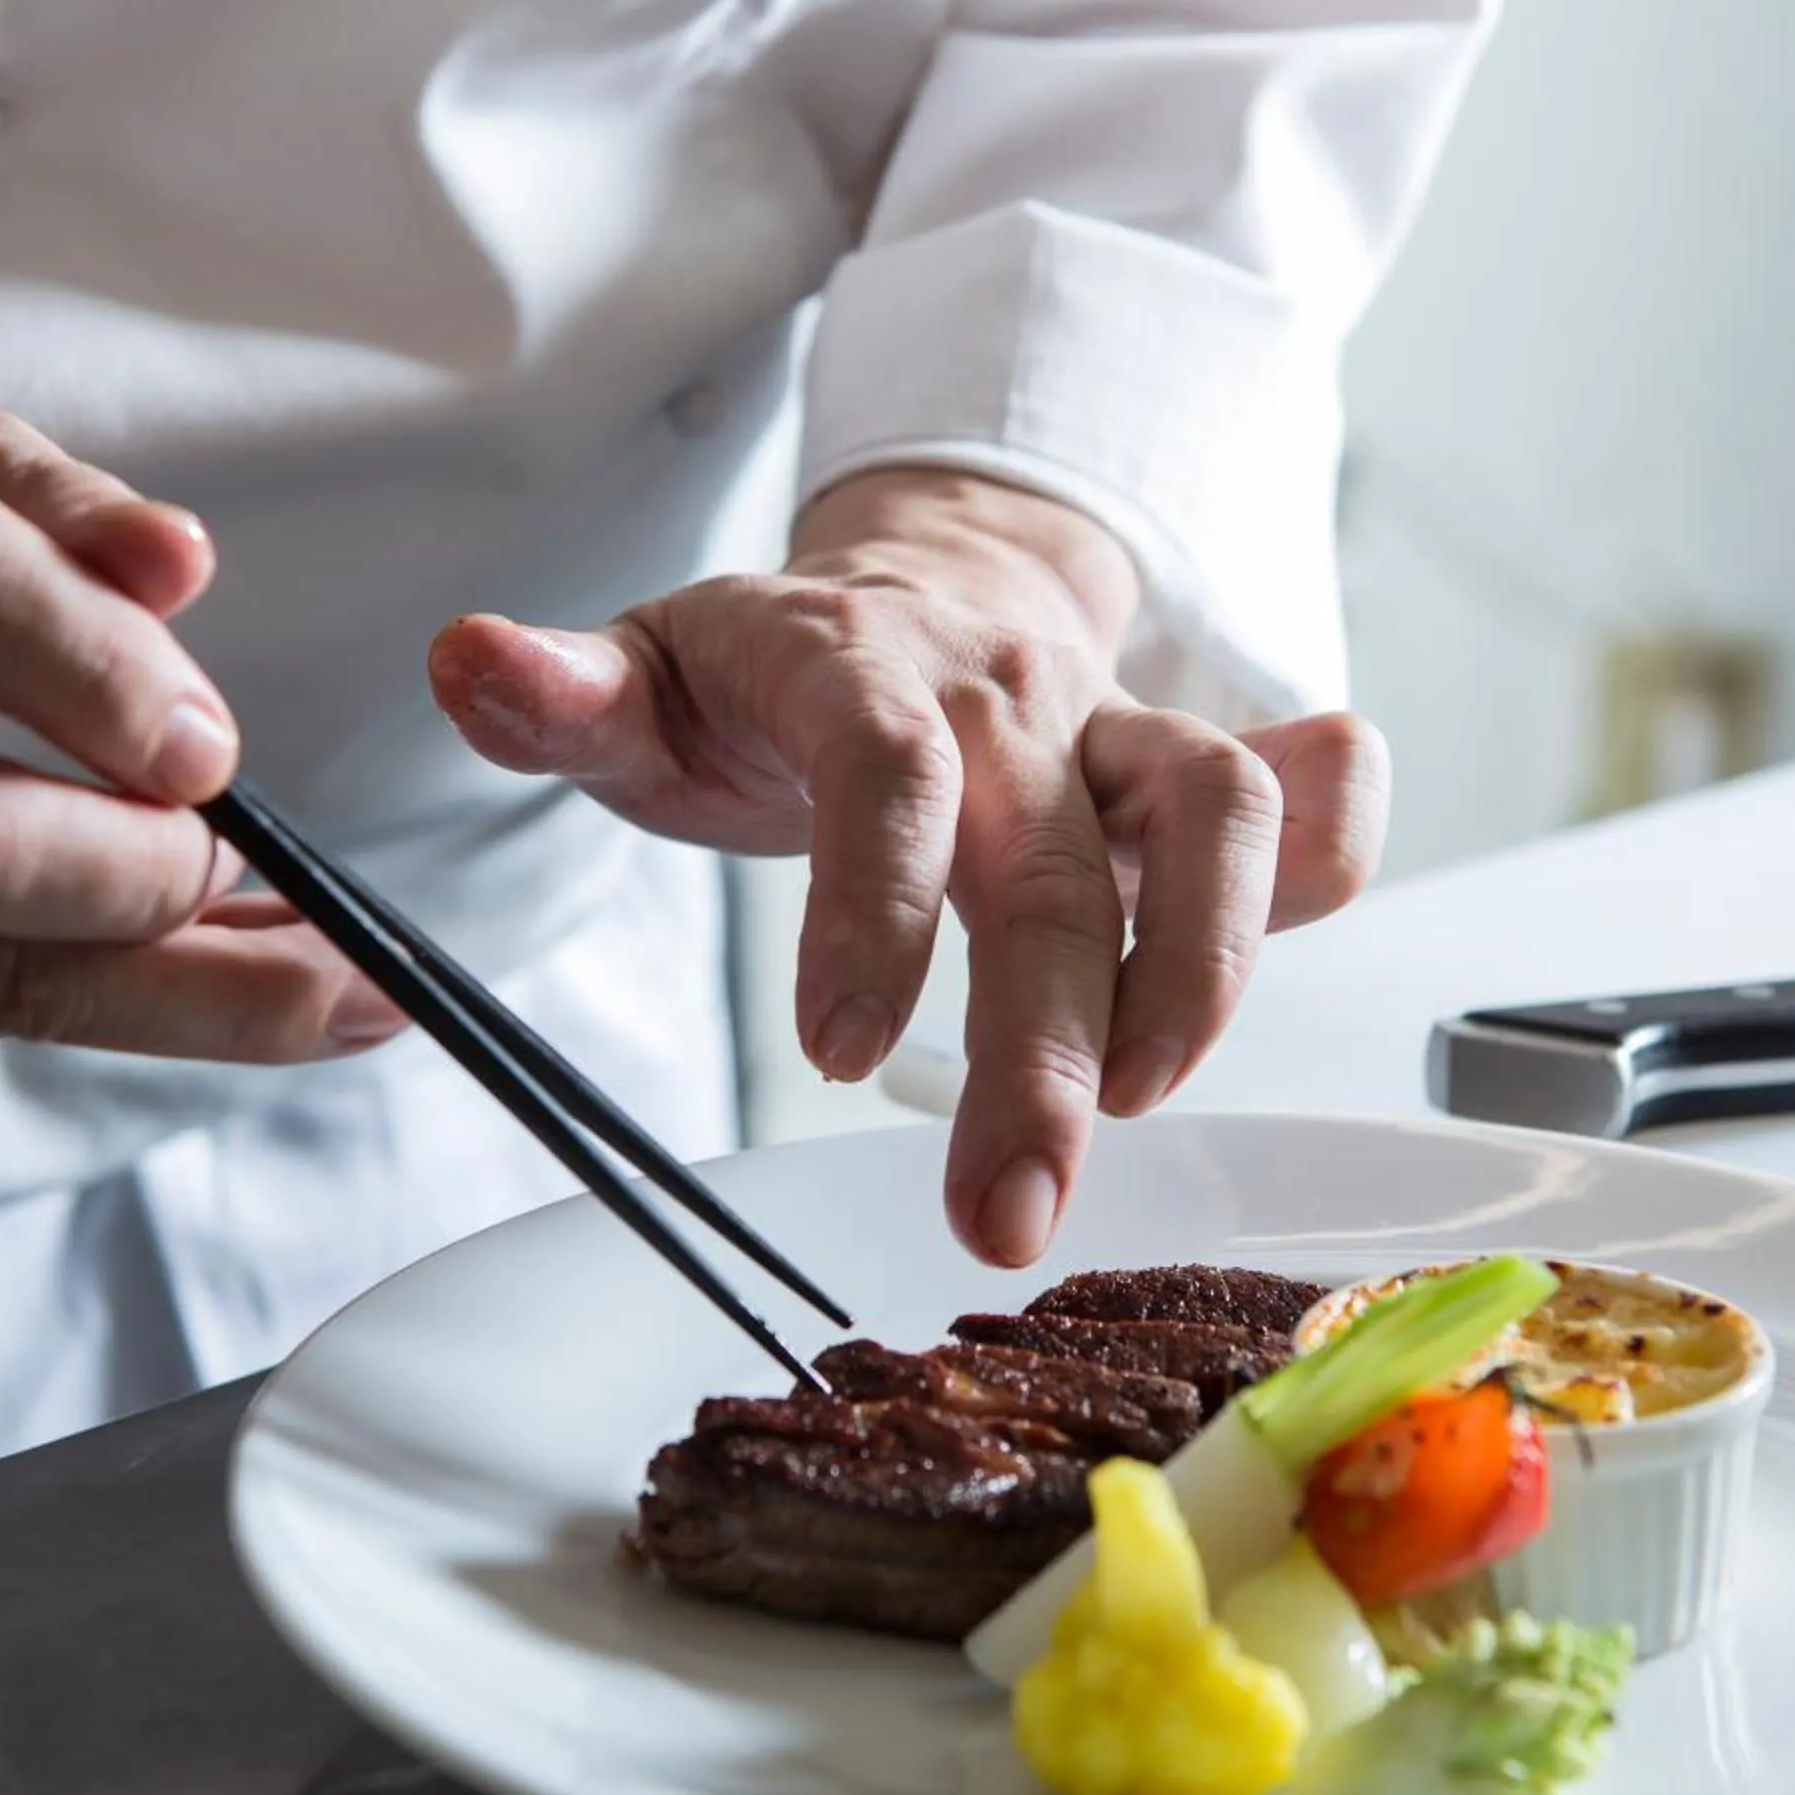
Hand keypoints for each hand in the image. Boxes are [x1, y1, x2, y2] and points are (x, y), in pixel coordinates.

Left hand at [429, 467, 1388, 1265]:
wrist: (931, 581)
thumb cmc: (775, 676)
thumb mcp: (650, 675)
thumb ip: (562, 694)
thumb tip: (463, 665)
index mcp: (853, 668)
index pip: (883, 767)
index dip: (874, 902)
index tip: (841, 1056)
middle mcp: (1003, 698)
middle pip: (1048, 857)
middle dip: (1043, 1044)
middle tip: (1007, 1214)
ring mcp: (1112, 730)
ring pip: (1210, 808)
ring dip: (1203, 967)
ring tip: (1148, 1106)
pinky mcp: (1191, 776)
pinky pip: (1299, 795)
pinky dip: (1331, 858)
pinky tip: (1290, 947)